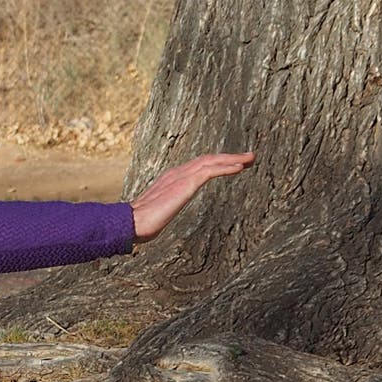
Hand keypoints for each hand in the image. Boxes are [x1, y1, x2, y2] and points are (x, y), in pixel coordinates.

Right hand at [130, 152, 254, 241]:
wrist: (131, 224)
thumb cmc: (139, 224)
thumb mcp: (156, 213)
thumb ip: (162, 209)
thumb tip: (157, 218)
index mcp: (170, 179)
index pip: (197, 165)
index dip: (216, 163)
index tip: (233, 165)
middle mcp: (176, 173)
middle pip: (207, 159)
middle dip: (229, 157)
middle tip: (249, 157)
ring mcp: (180, 177)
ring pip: (211, 161)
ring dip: (233, 158)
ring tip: (250, 158)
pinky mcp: (185, 184)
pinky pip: (210, 170)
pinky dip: (226, 167)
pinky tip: (240, 166)